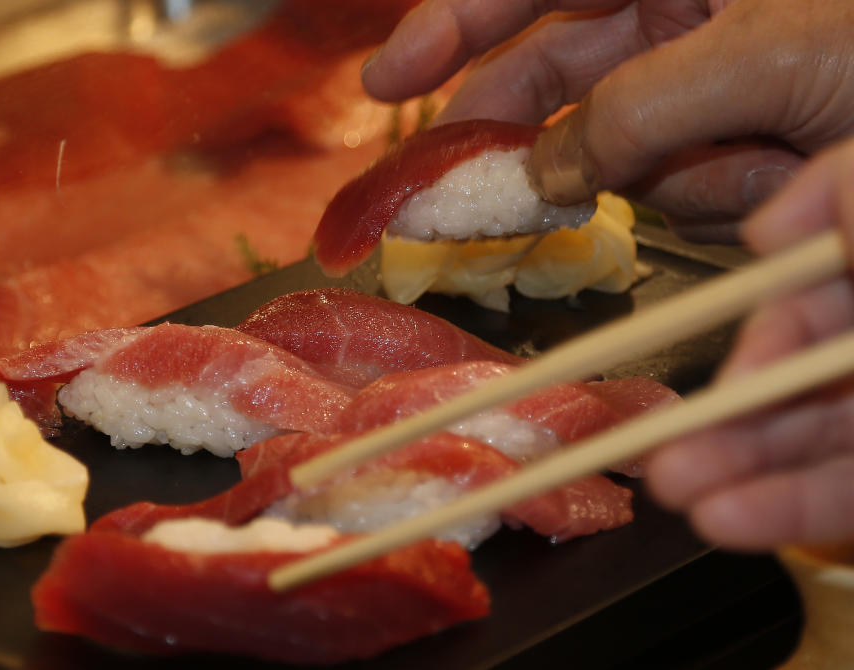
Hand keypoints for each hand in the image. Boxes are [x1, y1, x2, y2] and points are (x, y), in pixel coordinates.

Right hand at [362, 0, 853, 240]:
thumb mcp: (776, 51)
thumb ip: (640, 105)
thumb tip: (540, 171)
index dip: (451, 26)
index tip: (387, 84)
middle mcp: (682, 15)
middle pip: (557, 74)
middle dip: (520, 131)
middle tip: (455, 194)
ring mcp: (707, 88)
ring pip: (626, 154)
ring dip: (674, 172)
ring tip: (764, 158)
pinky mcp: (738, 146)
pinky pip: (686, 190)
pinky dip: (721, 195)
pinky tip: (780, 174)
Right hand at [646, 137, 853, 550]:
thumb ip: (839, 184)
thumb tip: (770, 235)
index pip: (801, 294)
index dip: (740, 332)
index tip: (660, 353)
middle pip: (798, 376)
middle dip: (723, 420)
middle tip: (654, 458)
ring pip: (822, 433)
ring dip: (747, 472)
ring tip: (680, 496)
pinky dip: (805, 504)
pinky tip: (735, 518)